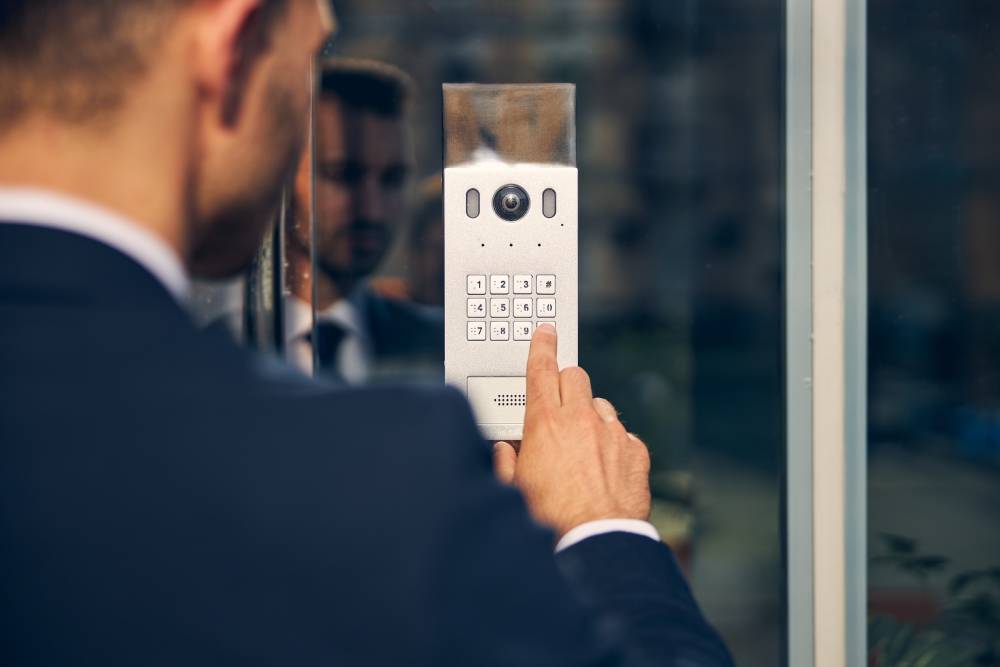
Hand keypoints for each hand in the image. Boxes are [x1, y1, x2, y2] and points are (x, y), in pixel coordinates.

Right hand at [493, 324, 651, 538]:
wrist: (596, 541)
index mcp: (544, 423)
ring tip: (580, 446)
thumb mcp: (513, 489)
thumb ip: (503, 461)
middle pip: (574, 375)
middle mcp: (580, 420)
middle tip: (557, 399)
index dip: (542, 346)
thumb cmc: (551, 519)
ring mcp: (612, 434)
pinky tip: (604, 467)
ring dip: (589, 415)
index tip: (545, 333)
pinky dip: (614, 444)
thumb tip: (502, 449)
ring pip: (601, 403)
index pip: (540, 369)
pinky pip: (624, 434)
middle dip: (565, 380)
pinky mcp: (636, 452)